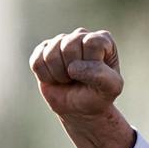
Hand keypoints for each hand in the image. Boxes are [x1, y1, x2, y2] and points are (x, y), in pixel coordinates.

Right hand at [29, 28, 134, 147]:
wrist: (80, 111)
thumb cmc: (99, 99)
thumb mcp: (111, 89)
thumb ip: (103, 77)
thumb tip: (78, 67)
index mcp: (102, 41)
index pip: (92, 42)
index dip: (91, 65)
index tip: (95, 80)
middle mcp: (81, 37)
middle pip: (70, 44)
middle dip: (74, 69)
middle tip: (79, 82)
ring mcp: (60, 43)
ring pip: (52, 51)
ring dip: (59, 73)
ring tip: (68, 81)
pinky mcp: (42, 52)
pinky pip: (37, 59)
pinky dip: (45, 74)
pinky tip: (55, 79)